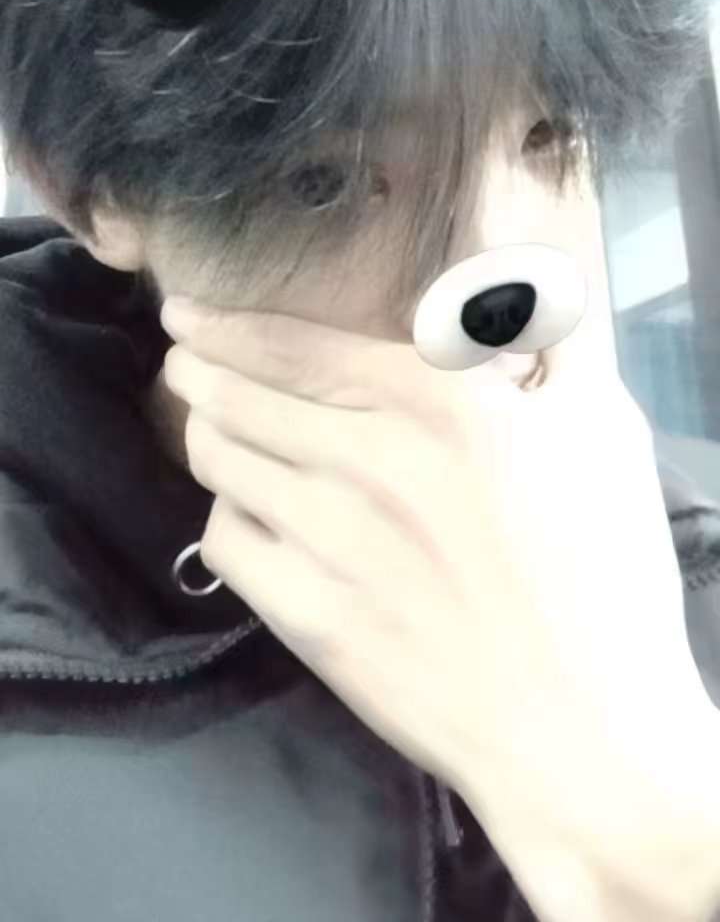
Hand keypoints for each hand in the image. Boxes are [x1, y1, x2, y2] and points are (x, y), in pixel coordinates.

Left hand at [160, 281, 712, 863]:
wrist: (580, 731)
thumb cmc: (601, 575)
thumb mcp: (599, 432)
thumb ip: (548, 343)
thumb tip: (518, 287)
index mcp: (436, 402)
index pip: (294, 345)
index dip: (226, 327)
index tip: (187, 317)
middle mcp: (367, 457)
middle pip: (238, 396)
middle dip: (197, 371)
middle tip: (181, 361)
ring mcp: (327, 539)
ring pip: (222, 461)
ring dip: (206, 435)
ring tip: (206, 427)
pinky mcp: (305, 614)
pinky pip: (225, 541)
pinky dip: (225, 516)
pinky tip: (241, 513)